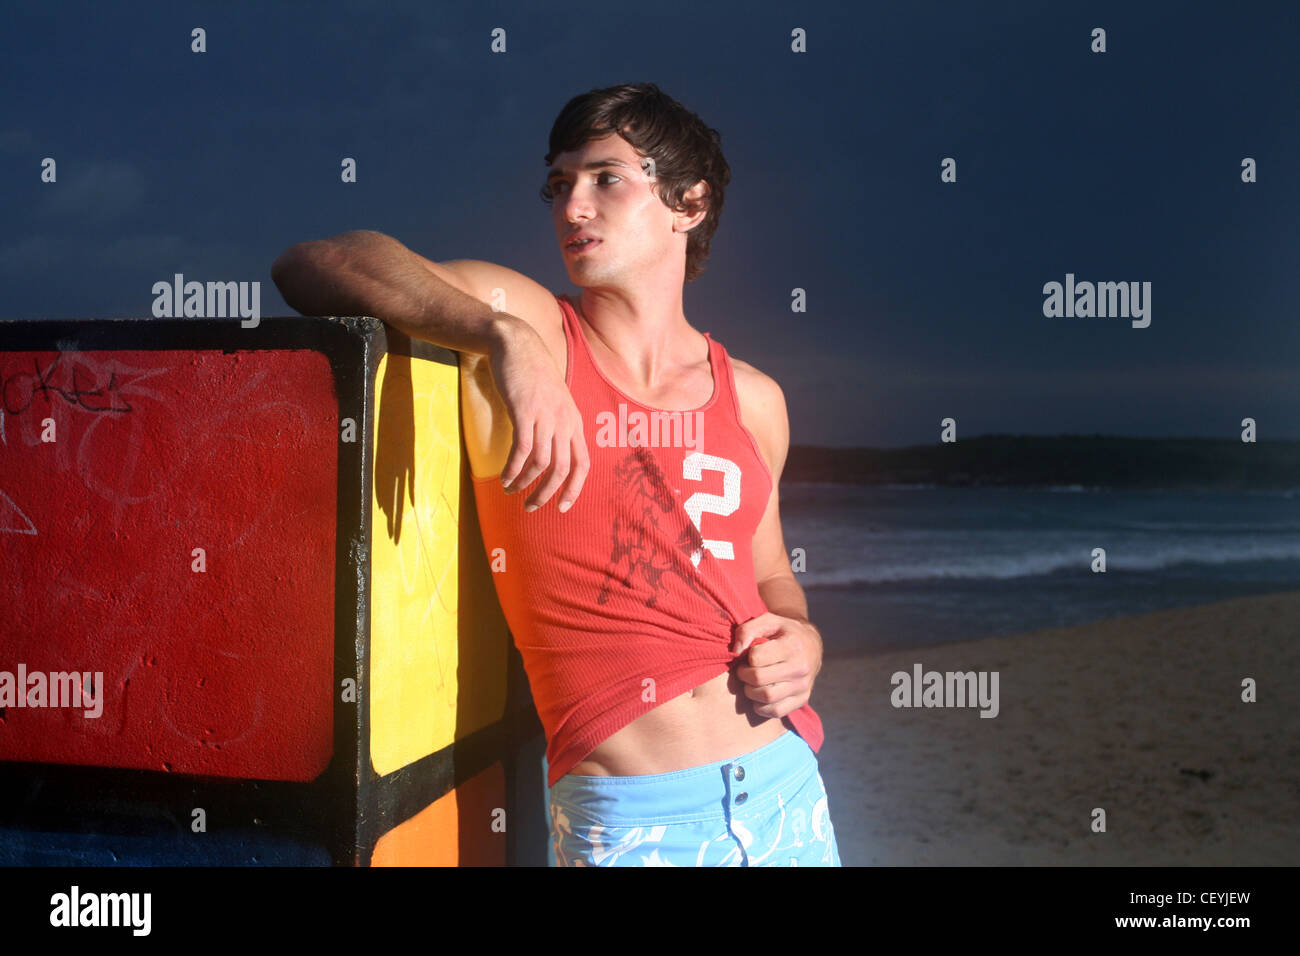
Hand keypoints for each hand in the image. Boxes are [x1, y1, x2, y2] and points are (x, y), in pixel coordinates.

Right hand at [489, 316, 589, 512]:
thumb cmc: (533, 374)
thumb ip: (556, 425)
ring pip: (541, 463)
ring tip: (510, 490)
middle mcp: (564, 421)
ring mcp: (546, 416)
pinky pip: (521, 450)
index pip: (583, 463)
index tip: (561, 508)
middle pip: (562, 469)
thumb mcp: (554, 401)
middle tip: (530, 507)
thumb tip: (550, 454)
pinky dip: (513, 469)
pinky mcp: (525, 411)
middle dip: (546, 494)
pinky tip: (503, 477)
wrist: (517, 344)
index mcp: (574, 421)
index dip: (574, 489)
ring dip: (525, 483)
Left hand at [730, 612, 823, 718]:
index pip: (756, 658)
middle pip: (759, 679)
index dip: (747, 657)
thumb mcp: (768, 621)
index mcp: (792, 645)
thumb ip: (748, 630)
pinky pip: (776, 711)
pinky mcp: (802, 699)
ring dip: (750, 691)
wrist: (812, 645)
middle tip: (744, 670)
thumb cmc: (784, 632)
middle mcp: (801, 667)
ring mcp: (803, 686)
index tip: (749, 655)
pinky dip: (761, 707)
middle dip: (744, 675)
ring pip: (766, 697)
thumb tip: (736, 650)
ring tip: (751, 682)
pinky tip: (760, 695)